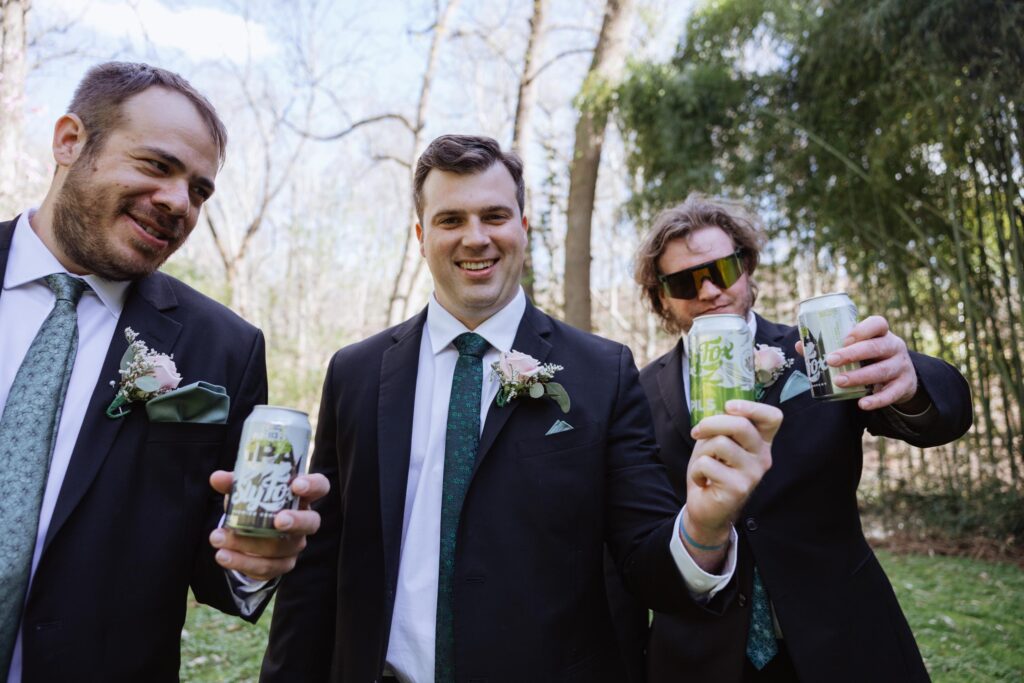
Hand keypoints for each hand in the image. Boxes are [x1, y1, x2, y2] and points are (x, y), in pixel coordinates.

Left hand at [208, 470, 329, 580]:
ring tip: (219, 538)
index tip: (296, 485)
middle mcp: (304, 521)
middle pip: (311, 522)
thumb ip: (233, 484)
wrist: (250, 534)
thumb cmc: (254, 504)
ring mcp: (295, 545)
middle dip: (295, 522)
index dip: (313, 485)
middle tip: (277, 521)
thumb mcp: (245, 491)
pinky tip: (223, 556)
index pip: (320, 486)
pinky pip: (267, 568)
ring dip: (249, 544)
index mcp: (301, 496)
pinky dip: (243, 563)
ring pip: (281, 548)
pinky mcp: (282, 565)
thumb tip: (217, 478)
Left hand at [683, 400, 779, 563]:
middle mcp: (762, 457)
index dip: (752, 407)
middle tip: (697, 432)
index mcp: (760, 442)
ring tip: (704, 463)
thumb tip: (720, 411)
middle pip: (742, 425)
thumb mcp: (716, 442)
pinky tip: (702, 480)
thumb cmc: (712, 470)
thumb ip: (723, 427)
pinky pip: (708, 464)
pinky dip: (696, 470)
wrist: (706, 508)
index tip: (729, 406)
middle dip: (711, 423)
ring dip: (702, 450)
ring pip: (721, 443)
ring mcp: (753, 473)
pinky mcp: (739, 488)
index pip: (773, 417)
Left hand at [796, 315, 917, 410]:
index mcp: (881, 334)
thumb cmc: (870, 358)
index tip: (844, 339)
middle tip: (831, 361)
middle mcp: (894, 347)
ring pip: (882, 370)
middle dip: (853, 354)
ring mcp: (901, 366)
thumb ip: (831, 346)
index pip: (878, 323)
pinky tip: (862, 404)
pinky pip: (892, 393)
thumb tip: (800, 345)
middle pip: (877, 347)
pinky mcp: (904, 385)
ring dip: (859, 376)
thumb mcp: (857, 349)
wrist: (901, 378)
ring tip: (839, 382)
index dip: (862, 329)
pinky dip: (877, 400)